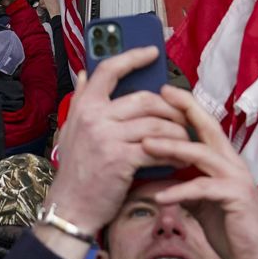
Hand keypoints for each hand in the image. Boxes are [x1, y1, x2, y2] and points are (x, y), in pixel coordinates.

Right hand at [44, 48, 190, 234]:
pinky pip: (158, 147)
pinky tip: (180, 157)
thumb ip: (80, 99)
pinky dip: (174, 152)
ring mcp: (107, 137)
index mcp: (84, 106)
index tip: (152, 52)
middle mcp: (94, 117)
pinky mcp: (121, 159)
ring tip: (186, 138)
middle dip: (171, 106)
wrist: (71, 206)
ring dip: (178, 130)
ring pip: (155, 122)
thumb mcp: (71, 129)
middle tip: (183, 115)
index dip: (133, 56)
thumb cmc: (76, 170)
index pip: (110, 69)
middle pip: (144, 98)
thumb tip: (85, 73)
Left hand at [142, 85, 257, 258]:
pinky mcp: (237, 198)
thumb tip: (158, 178)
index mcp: (226, 161)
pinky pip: (203, 189)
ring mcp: (237, 179)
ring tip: (145, 145)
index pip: (206, 126)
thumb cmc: (231, 229)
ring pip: (202, 154)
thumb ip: (185, 186)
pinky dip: (179, 191)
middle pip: (208, 127)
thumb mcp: (202, 203)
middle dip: (185, 109)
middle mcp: (234, 163)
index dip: (187, 107)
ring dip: (172, 148)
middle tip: (160, 95)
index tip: (164, 92)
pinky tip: (160, 196)